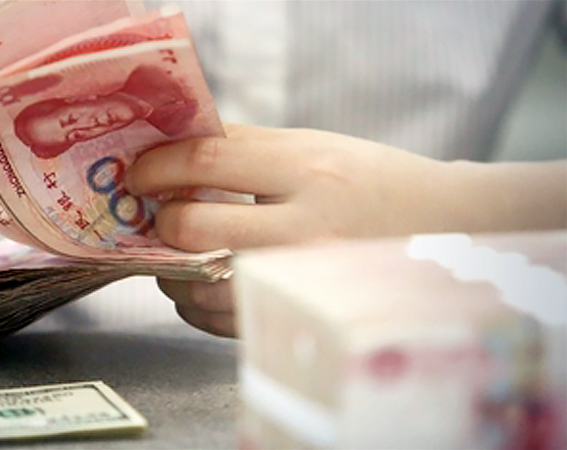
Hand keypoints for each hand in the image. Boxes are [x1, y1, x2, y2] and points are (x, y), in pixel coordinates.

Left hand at [126, 124, 451, 335]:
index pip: (206, 161)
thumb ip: (246, 150)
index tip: (137, 172)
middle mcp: (302, 229)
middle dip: (159, 220)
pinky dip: (195, 303)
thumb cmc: (373, 181)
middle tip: (157, 214)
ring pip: (197, 286)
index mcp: (307, 171)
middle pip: (193, 227)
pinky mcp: (297, 318)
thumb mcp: (315, 147)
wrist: (443, 230)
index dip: (157, 165)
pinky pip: (218, 322)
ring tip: (178, 251)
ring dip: (170, 268)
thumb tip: (173, 154)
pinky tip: (203, 283)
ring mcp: (300, 281)